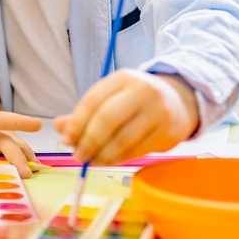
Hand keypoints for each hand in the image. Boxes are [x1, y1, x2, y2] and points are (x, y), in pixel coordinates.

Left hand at [55, 70, 198, 164]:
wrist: (179, 101)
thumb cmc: (136, 101)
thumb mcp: (111, 98)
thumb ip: (84, 112)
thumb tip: (58, 126)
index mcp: (123, 78)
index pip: (92, 101)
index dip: (76, 123)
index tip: (66, 139)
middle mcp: (142, 91)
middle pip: (107, 119)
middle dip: (88, 141)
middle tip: (78, 155)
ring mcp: (158, 112)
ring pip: (123, 139)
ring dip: (102, 155)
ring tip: (91, 161)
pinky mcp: (168, 133)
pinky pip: (137, 151)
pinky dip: (118, 159)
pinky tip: (108, 161)